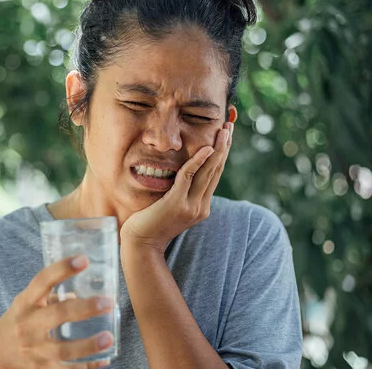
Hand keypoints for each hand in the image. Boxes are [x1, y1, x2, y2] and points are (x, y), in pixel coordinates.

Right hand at [0, 255, 113, 368]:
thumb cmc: (17, 321)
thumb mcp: (26, 302)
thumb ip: (51, 295)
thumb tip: (82, 291)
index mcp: (25, 302)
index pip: (42, 281)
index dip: (62, 269)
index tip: (83, 259)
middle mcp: (28, 325)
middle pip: (56, 315)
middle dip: (84, 309)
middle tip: (108, 301)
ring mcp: (34, 349)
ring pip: (62, 349)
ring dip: (88, 345)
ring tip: (109, 337)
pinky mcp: (41, 368)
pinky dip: (86, 367)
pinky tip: (104, 360)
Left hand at [120, 122, 232, 254]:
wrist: (141, 244)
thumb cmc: (151, 224)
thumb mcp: (171, 207)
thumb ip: (181, 193)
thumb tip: (184, 176)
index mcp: (201, 206)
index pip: (214, 175)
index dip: (222, 155)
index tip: (226, 136)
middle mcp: (200, 206)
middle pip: (216, 171)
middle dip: (224, 147)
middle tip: (230, 127)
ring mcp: (190, 206)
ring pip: (208, 172)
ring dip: (217, 150)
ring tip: (223, 132)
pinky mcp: (176, 204)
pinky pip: (189, 178)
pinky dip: (198, 162)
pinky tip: (205, 149)